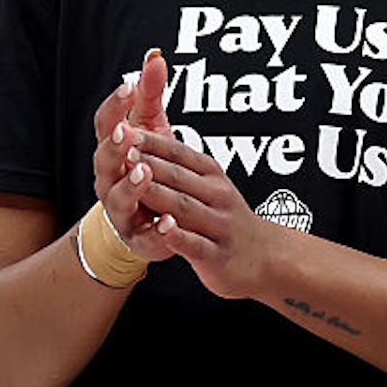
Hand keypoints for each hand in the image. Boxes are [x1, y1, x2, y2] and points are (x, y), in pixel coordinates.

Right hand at [89, 50, 174, 260]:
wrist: (145, 221)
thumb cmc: (146, 166)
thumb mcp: (151, 128)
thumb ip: (151, 96)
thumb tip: (155, 56)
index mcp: (112, 151)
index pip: (106, 124)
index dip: (115, 105)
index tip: (129, 86)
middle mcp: (109, 179)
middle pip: (104, 160)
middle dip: (114, 146)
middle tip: (126, 132)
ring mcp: (121, 209)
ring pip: (118, 198)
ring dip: (130, 185)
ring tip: (143, 171)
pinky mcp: (140, 236)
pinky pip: (146, 234)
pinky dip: (157, 229)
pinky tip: (168, 222)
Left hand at [118, 125, 280, 300]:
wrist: (266, 256)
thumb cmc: (225, 220)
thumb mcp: (210, 187)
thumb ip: (180, 169)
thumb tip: (143, 143)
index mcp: (212, 176)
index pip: (178, 153)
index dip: (151, 142)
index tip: (124, 130)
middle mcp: (218, 195)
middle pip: (178, 176)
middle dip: (147, 163)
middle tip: (119, 150)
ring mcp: (219, 225)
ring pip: (184, 206)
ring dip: (158, 193)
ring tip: (133, 182)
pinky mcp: (217, 254)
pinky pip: (195, 243)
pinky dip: (178, 235)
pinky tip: (163, 227)